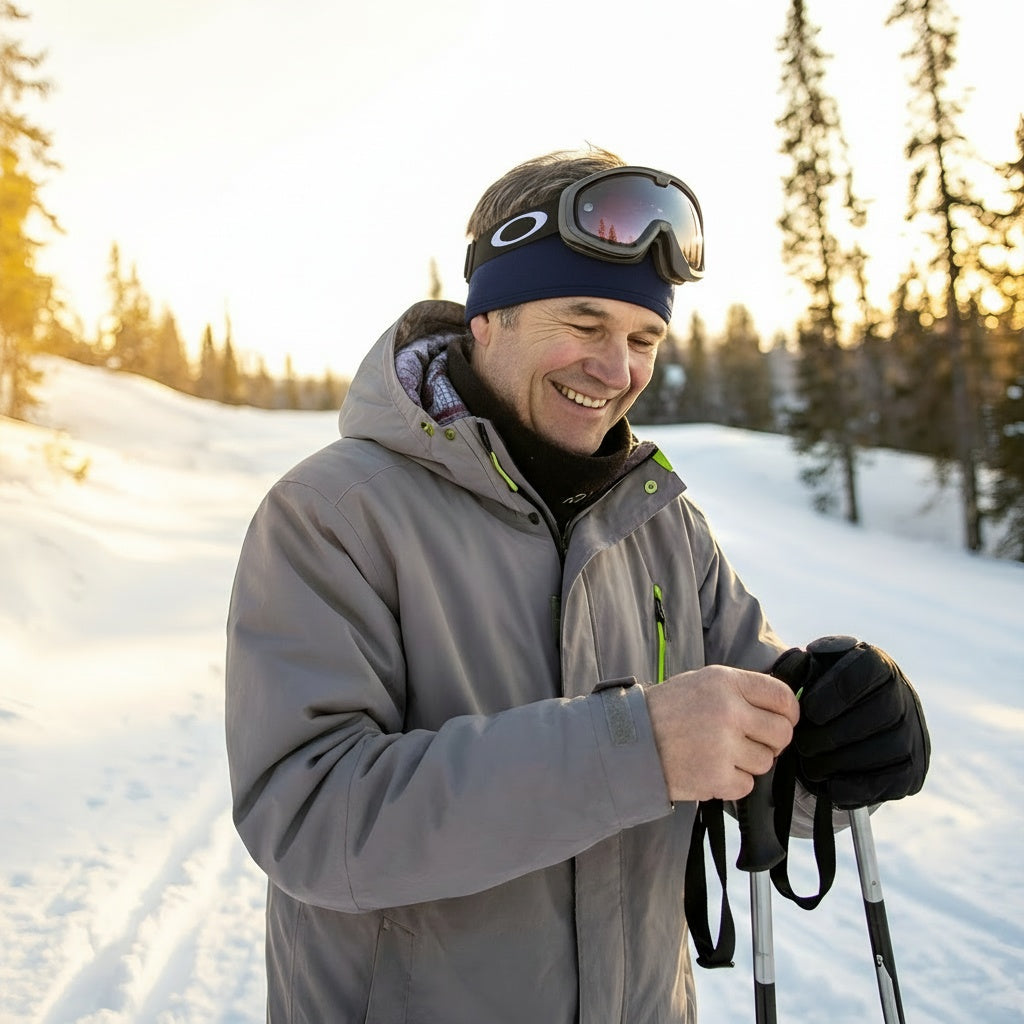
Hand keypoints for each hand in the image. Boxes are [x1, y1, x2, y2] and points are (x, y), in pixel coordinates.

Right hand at [645, 666, 798, 802]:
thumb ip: (742, 690)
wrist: (631, 741)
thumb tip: (783, 707)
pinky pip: (747, 785)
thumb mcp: (703, 682)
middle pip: (782, 733)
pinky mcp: (716, 777)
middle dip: (773, 741)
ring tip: (721, 753)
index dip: (789, 712)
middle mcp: (729, 711)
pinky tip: (712, 769)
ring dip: (749, 762)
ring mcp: (723, 746)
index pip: (782, 697)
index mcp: (726, 682)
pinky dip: (733, 782)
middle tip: (753, 742)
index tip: (783, 720)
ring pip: (766, 762)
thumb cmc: (669, 710)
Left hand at [771, 636, 930, 808]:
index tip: (808, 710)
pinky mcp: (912, 770)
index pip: (864, 673)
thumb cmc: (823, 695)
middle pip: (877, 714)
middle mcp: (903, 697)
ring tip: (809, 764)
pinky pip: (889, 780)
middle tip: (802, 745)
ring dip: (840, 761)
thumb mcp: (808, 672)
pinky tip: (827, 783)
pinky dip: (854, 785)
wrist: (852, 725)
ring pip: (883, 749)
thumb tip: (801, 660)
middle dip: (833, 734)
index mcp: (877, 665)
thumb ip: (799, 665)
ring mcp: (912, 735)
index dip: (834, 693)